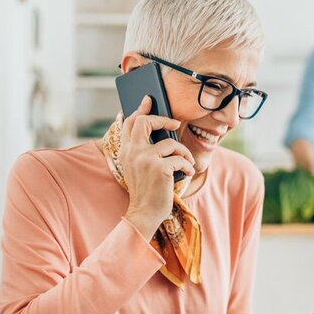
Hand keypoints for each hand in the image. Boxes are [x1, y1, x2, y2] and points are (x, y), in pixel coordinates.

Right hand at [118, 96, 195, 238]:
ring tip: (186, 162)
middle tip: (175, 123)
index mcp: (125, 150)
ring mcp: (145, 159)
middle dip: (163, 119)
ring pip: (171, 143)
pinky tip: (188, 172)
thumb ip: (141, 149)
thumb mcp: (137, 167)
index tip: (148, 101)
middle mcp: (132, 152)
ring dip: (183, 152)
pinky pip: (180, 159)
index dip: (140, 109)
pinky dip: (187, 166)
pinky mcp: (160, 168)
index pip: (129, 123)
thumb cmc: (145, 190)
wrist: (144, 212)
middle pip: (146, 121)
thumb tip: (159, 129)